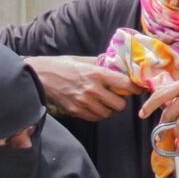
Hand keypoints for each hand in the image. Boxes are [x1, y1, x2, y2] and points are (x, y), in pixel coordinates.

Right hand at [25, 55, 142, 121]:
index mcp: (97, 73)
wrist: (40, 76)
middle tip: (117, 96)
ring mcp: (84, 102)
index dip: (135, 88)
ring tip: (105, 102)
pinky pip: (95, 118)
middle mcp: (92, 89)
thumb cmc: (62, 65)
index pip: (126, 85)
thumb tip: (118, 66)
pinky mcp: (76, 111)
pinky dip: (98, 114)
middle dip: (121, 101)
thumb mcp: (83, 60)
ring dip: (109, 109)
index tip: (138, 88)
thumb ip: (101, 64)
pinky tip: (94, 106)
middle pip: (120, 104)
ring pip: (108, 113)